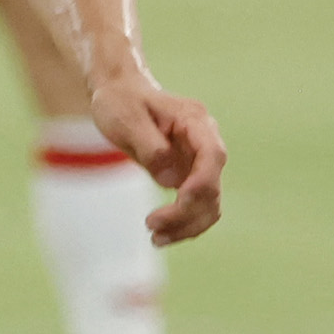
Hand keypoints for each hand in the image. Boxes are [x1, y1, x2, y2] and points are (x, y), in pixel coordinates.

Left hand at [88, 71, 225, 243]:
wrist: (120, 93)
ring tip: (156, 239)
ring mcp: (198, 161)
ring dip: (188, 225)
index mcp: (196, 122)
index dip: (201, 184)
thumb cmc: (121, 101)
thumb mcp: (127, 118)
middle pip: (212, 186)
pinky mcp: (188, 175)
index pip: (212, 157)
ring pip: (208, 203)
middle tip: (151, 226)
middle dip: (187, 212)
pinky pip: (194, 206)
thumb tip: (171, 181)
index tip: (178, 200)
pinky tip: (161, 235)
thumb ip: (150, 147)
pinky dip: (182, 223)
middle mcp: (204, 143)